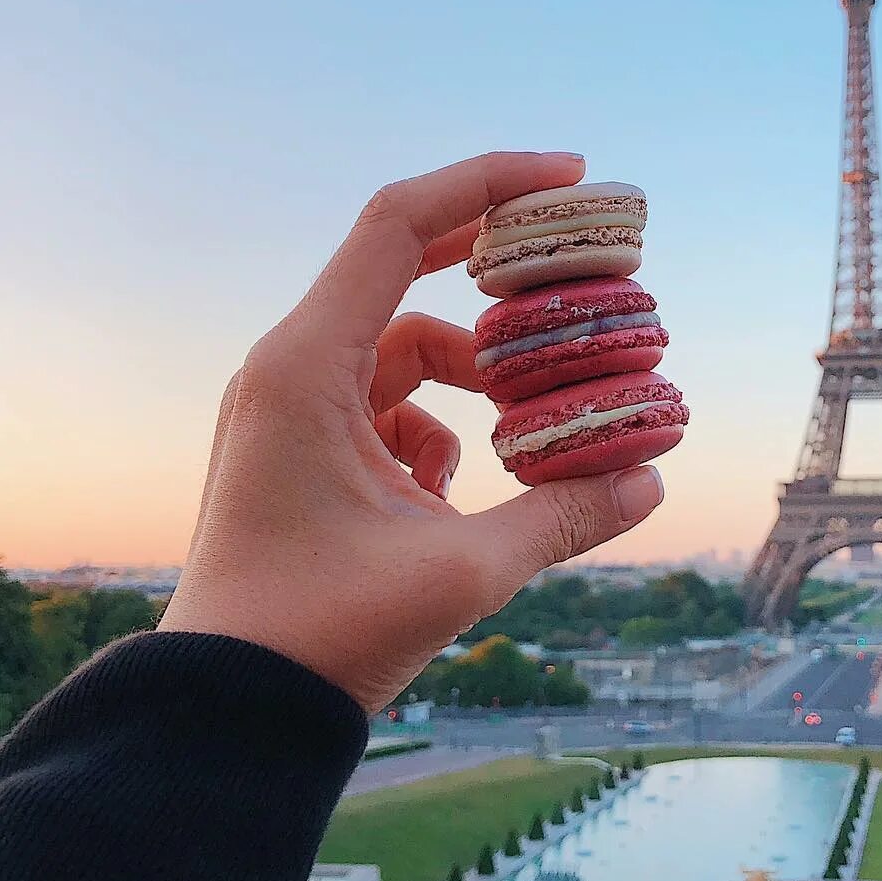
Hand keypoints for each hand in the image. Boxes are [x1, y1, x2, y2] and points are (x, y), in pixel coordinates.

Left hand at [158, 152, 664, 711]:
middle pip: (405, 273)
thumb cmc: (322, 635)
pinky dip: (436, 434)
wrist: (230, 707)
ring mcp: (294, 408)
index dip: (487, 182)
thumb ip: (564, 517)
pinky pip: (387, 409)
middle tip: (570, 267)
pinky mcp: (305, 449)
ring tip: (517, 441)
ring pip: (405, 355)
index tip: (569, 173)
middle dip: (493, 273)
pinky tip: (450, 499)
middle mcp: (291, 369)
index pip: (399, 223)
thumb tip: (651, 478)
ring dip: (471, 386)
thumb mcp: (461, 571)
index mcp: (307, 365)